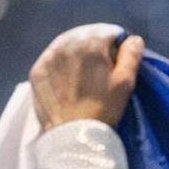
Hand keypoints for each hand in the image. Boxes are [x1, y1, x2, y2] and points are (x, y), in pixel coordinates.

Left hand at [29, 23, 144, 130]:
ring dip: (76, 54)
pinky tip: (67, 80)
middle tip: (100, 69)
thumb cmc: (104, 109)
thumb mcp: (125, 82)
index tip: (117, 61)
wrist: (74, 137)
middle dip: (94, 47)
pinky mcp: (37, 71)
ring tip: (83, 75)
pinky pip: (51, 59)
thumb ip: (131, 54)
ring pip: (66, 45)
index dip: (116, 45)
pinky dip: (60, 64)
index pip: (107, 31)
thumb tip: (132, 39)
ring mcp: (48, 57)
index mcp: (90, 42)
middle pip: (85, 36)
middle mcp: (66, 44)